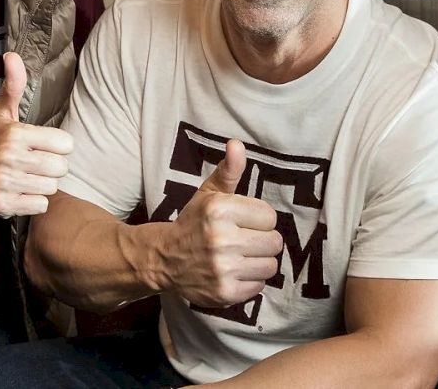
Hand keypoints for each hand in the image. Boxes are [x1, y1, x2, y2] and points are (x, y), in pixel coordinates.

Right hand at [0, 52, 72, 218]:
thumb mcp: (1, 115)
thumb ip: (14, 86)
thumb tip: (13, 54)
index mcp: (16, 133)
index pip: (65, 144)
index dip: (57, 147)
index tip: (42, 147)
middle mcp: (10, 157)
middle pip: (61, 168)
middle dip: (51, 168)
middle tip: (34, 165)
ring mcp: (6, 182)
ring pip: (51, 187)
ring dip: (42, 185)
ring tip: (26, 178)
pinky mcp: (3, 204)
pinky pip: (40, 206)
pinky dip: (33, 202)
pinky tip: (20, 192)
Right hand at [160, 139, 282, 308]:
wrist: (163, 259)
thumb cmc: (193, 222)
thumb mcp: (208, 194)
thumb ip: (228, 170)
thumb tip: (237, 144)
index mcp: (220, 210)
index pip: (269, 216)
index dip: (258, 219)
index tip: (243, 221)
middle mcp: (222, 239)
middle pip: (274, 242)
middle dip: (262, 240)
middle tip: (243, 240)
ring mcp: (223, 269)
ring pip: (270, 266)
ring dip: (258, 262)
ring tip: (240, 256)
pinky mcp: (225, 293)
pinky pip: (260, 287)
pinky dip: (250, 281)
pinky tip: (234, 272)